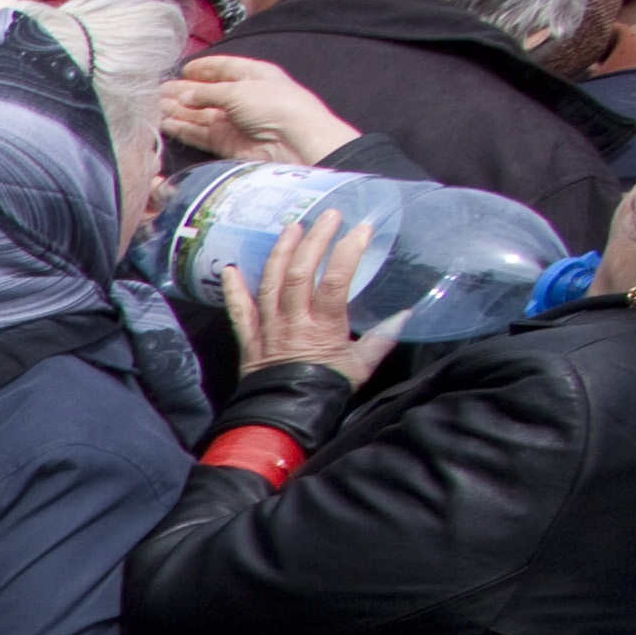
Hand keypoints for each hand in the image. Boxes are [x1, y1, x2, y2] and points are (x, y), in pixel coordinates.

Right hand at [160, 54, 359, 168]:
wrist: (293, 143)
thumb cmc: (273, 105)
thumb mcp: (239, 89)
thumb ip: (207, 92)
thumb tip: (182, 95)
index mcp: (254, 76)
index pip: (225, 67)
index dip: (204, 67)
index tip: (182, 68)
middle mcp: (244, 98)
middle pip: (209, 92)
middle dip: (185, 90)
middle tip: (159, 90)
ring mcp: (234, 121)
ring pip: (201, 114)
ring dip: (180, 110)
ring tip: (155, 106)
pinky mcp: (226, 143)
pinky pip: (200, 133)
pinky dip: (183, 129)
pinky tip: (166, 123)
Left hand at [216, 205, 401, 390]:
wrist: (286, 418)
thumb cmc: (327, 391)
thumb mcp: (361, 367)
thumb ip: (382, 339)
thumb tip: (405, 315)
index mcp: (323, 327)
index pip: (335, 280)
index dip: (348, 251)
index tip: (361, 229)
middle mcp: (293, 322)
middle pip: (300, 273)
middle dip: (314, 240)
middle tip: (328, 216)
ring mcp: (268, 329)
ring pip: (270, 283)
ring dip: (280, 252)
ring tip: (292, 227)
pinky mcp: (248, 339)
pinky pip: (239, 311)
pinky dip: (233, 289)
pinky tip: (230, 269)